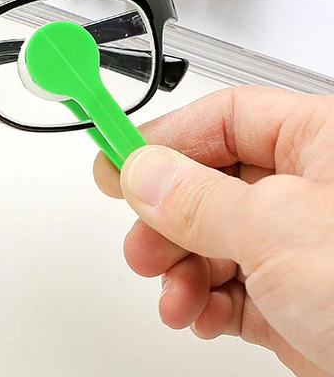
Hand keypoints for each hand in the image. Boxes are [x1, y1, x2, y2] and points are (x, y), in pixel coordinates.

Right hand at [94, 86, 333, 376]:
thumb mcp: (278, 230)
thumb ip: (198, 198)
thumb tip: (142, 172)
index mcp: (324, 144)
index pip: (226, 117)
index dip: (167, 136)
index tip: (117, 156)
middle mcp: (314, 192)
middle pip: (212, 181)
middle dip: (167, 213)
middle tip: (136, 233)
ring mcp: (306, 251)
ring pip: (216, 238)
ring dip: (178, 264)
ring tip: (166, 288)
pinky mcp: (301, 304)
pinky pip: (232, 287)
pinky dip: (202, 299)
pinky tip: (192, 312)